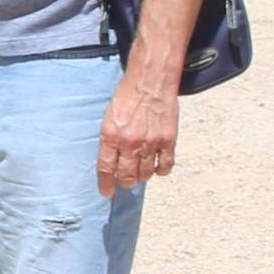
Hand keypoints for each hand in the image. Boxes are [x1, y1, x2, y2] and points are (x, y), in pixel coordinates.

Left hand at [98, 69, 179, 190]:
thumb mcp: (109, 116)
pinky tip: (157, 167)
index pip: (106, 168)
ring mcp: (151, 142)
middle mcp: (130, 142)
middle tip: (126, 181)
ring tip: (140, 172)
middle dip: (125, 182)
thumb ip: (110, 139)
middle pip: (127, 175)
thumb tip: (112, 160)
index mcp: (111, 135)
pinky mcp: (168, 140)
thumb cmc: (128, 95)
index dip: (106, 184)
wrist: (151, 81)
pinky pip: (165, 165)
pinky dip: (161, 171)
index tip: (106, 192)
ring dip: (142, 176)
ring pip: (146, 174)